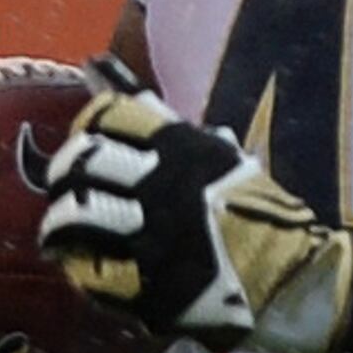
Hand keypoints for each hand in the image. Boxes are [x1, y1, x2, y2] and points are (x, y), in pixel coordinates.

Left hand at [38, 58, 350, 352]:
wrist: (290, 276)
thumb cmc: (252, 210)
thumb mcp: (215, 154)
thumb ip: (156, 121)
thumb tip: (96, 66)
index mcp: (184, 147)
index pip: (108, 115)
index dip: (90, 127)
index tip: (93, 144)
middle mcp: (164, 185)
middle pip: (82, 162)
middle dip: (67, 174)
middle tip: (71, 188)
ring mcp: (154, 236)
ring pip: (75, 216)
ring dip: (62, 224)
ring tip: (68, 233)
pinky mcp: (148, 286)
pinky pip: (89, 271)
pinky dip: (81, 267)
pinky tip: (91, 265)